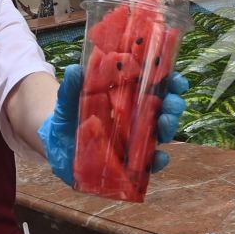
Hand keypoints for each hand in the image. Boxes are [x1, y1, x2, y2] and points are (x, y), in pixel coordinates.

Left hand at [41, 65, 189, 188]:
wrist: (58, 146)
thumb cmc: (69, 117)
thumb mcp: (68, 99)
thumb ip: (72, 87)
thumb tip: (76, 70)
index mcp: (129, 97)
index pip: (158, 87)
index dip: (172, 83)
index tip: (177, 80)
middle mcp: (138, 117)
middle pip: (166, 109)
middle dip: (174, 105)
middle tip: (171, 103)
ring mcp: (136, 140)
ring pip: (162, 133)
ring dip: (169, 127)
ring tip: (164, 123)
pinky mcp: (131, 162)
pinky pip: (150, 163)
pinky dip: (158, 160)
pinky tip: (159, 157)